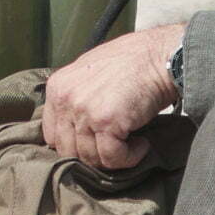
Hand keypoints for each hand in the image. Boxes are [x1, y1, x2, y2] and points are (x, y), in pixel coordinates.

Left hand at [41, 22, 185, 169]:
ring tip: (133, 143)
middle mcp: (65, 99)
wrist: (162, 56)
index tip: (95, 143)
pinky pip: (112, 158)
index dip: (75, 144)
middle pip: (68, 150)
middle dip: (93, 154)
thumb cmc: (134, 62)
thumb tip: (76, 130)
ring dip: (114, 157)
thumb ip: (77, 97)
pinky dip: (129, 158)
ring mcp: (84, 111)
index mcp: (58, 87)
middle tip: (116, 146)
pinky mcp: (106, 122)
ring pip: (90, 158)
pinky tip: (141, 145)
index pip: (51, 135)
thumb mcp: (92, 73)